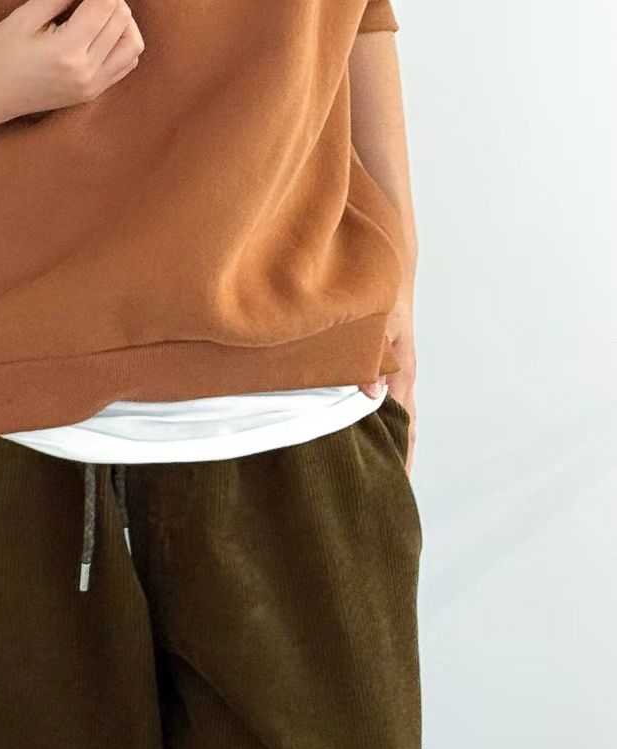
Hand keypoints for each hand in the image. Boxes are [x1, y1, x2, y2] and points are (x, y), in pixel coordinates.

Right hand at [0, 0, 144, 127]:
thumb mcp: (24, 17)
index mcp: (66, 53)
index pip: (102, 4)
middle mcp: (87, 72)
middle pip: (121, 19)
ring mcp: (94, 85)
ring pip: (132, 42)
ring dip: (122, 16)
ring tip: (97, 3)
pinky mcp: (94, 92)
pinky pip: (126, 61)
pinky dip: (122, 39)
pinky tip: (102, 28)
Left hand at [359, 299, 415, 471]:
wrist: (384, 260)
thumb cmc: (383, 292)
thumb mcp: (380, 324)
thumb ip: (374, 357)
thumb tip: (371, 395)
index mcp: (402, 373)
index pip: (405, 424)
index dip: (403, 454)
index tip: (396, 483)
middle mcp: (397, 377)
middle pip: (397, 425)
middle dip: (389, 455)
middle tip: (374, 488)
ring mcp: (387, 370)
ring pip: (382, 412)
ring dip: (375, 436)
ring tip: (360, 466)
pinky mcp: (373, 360)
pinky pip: (369, 395)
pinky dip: (361, 413)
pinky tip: (343, 423)